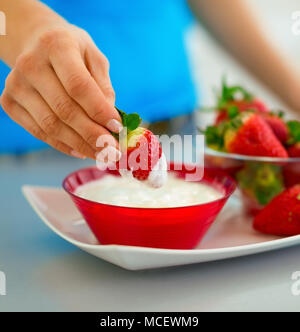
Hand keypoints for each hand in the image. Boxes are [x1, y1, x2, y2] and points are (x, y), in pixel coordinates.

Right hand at [1, 24, 121, 158]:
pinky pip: (39, 132)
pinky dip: (63, 145)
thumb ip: (104, 86)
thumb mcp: (94, 57)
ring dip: (79, 144)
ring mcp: (16, 85)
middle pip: (65, 110)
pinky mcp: (9, 103)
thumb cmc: (73, 51)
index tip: (117, 128)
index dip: (99, 111)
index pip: (78, 86)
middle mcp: (31, 64)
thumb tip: (110, 120)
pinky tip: (81, 151)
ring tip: (100, 153)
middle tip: (112, 149)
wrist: (36, 44)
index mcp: (56, 45)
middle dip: (92, 134)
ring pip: (51, 126)